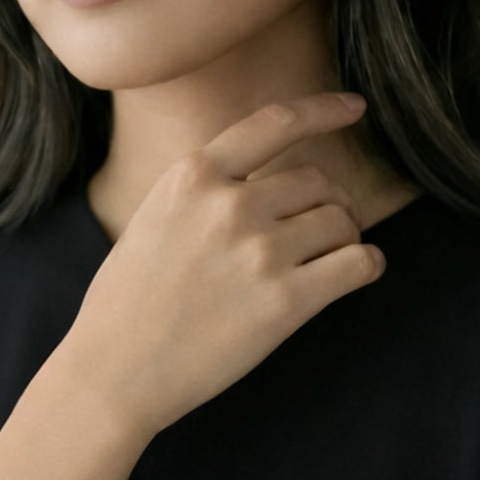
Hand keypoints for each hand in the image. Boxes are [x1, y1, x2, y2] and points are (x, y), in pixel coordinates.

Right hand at [60, 92, 384, 440]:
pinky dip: (365, 266)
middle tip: (315, 234)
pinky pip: (358, 263)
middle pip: (317, 182)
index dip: (323, 110)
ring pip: (342, 222)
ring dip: (342, 239)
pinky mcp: (286, 301)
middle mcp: (230, 205)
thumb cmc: (126, 303)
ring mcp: (260, 252)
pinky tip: (353, 274)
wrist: (114, 371)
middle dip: (326, 203)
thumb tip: (265, 187)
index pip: (275, 123)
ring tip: (320, 263)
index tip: (355, 108)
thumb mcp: (152, 218)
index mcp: (192, 177)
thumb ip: (204, 192)